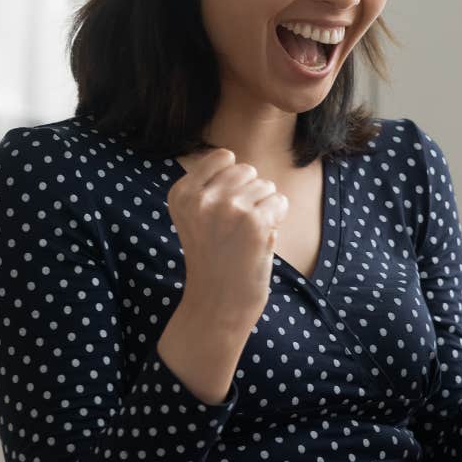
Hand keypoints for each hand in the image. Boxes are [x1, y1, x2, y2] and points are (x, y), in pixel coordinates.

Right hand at [164, 148, 288, 333]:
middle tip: (237, 228)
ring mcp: (228, 208)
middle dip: (250, 194)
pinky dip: (278, 219)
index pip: (223, 157)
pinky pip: (280, 201)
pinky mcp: (255, 222)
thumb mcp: (193, 217)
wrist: (218, 303)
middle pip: (246, 170)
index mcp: (182, 193)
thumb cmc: (213, 257)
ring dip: (265, 208)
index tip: (224, 212)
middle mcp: (201, 197)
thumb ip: (208, 186)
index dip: (233, 182)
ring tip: (246, 236)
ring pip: (266, 186)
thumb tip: (234, 158)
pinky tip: (261, 240)